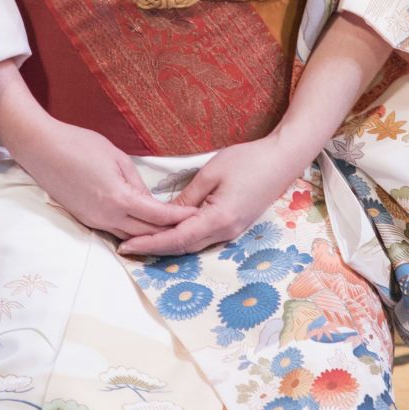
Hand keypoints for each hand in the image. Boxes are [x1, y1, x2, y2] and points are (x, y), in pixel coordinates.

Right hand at [9, 114, 196, 242]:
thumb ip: (136, 181)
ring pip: (129, 236)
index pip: (157, 216)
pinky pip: (114, 231)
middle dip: (169, 233)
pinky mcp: (84, 219)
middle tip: (191, 229)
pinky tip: (142, 228)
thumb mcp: (116, 156)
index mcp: (118, 198)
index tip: (197, 217)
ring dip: (150, 236)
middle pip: (146, 234)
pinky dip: (131, 231)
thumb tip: (148, 200)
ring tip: (172, 232)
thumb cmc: (79, 144)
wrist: (42, 149)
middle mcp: (106, 216)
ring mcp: (94, 220)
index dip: (179, 218)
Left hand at [116, 134, 305, 257]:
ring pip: (193, 245)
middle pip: (183, 248)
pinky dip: (182, 238)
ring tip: (141, 241)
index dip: (149, 244)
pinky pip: (203, 238)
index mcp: (218, 219)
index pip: (176, 239)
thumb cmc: (247, 161)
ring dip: (167, 245)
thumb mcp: (210, 173)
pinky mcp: (234, 226)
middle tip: (126, 246)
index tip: (126, 246)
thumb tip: (166, 214)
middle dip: (154, 248)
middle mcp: (225, 232)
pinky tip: (169, 232)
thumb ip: (187, 197)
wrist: (282, 161)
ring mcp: (232, 232)